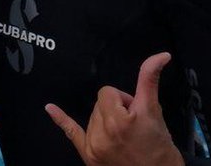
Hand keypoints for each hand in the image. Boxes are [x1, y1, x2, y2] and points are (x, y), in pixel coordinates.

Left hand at [44, 52, 184, 165]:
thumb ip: (150, 79)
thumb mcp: (155, 112)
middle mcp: (105, 133)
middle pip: (100, 103)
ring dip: (106, 121)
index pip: (108, 92)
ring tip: (125, 137)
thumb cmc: (160, 150)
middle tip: (133, 127)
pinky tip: (50, 108)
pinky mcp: (89, 155)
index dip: (124, 99)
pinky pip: (71, 132)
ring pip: (92, 116)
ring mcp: (94, 145)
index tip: (135, 112)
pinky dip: (61, 119)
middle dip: (116, 110)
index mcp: (120, 120)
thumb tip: (160, 56)